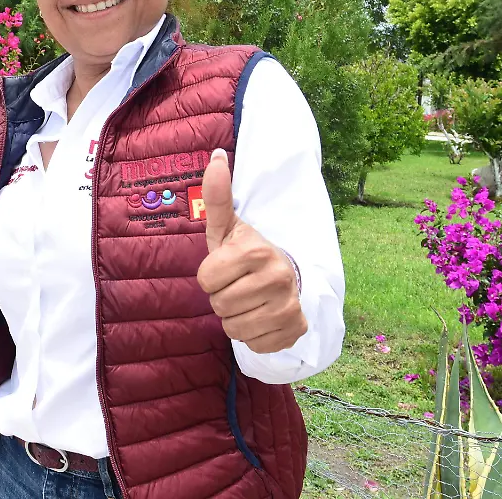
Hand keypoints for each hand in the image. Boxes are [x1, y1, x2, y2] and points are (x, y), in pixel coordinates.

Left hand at [196, 149, 306, 353]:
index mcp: (254, 251)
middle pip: (219, 306)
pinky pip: (255, 344)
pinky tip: (262, 316)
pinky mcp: (296, 328)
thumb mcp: (227, 227)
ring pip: (235, 328)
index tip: (226, 268)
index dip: (210, 276)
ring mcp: (289, 305)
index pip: (205, 280)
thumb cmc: (246, 252)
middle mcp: (276, 277)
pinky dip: (254, 335)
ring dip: (235, 318)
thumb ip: (217, 196)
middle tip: (238, 285)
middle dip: (222, 298)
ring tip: (248, 300)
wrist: (287, 275)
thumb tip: (216, 156)